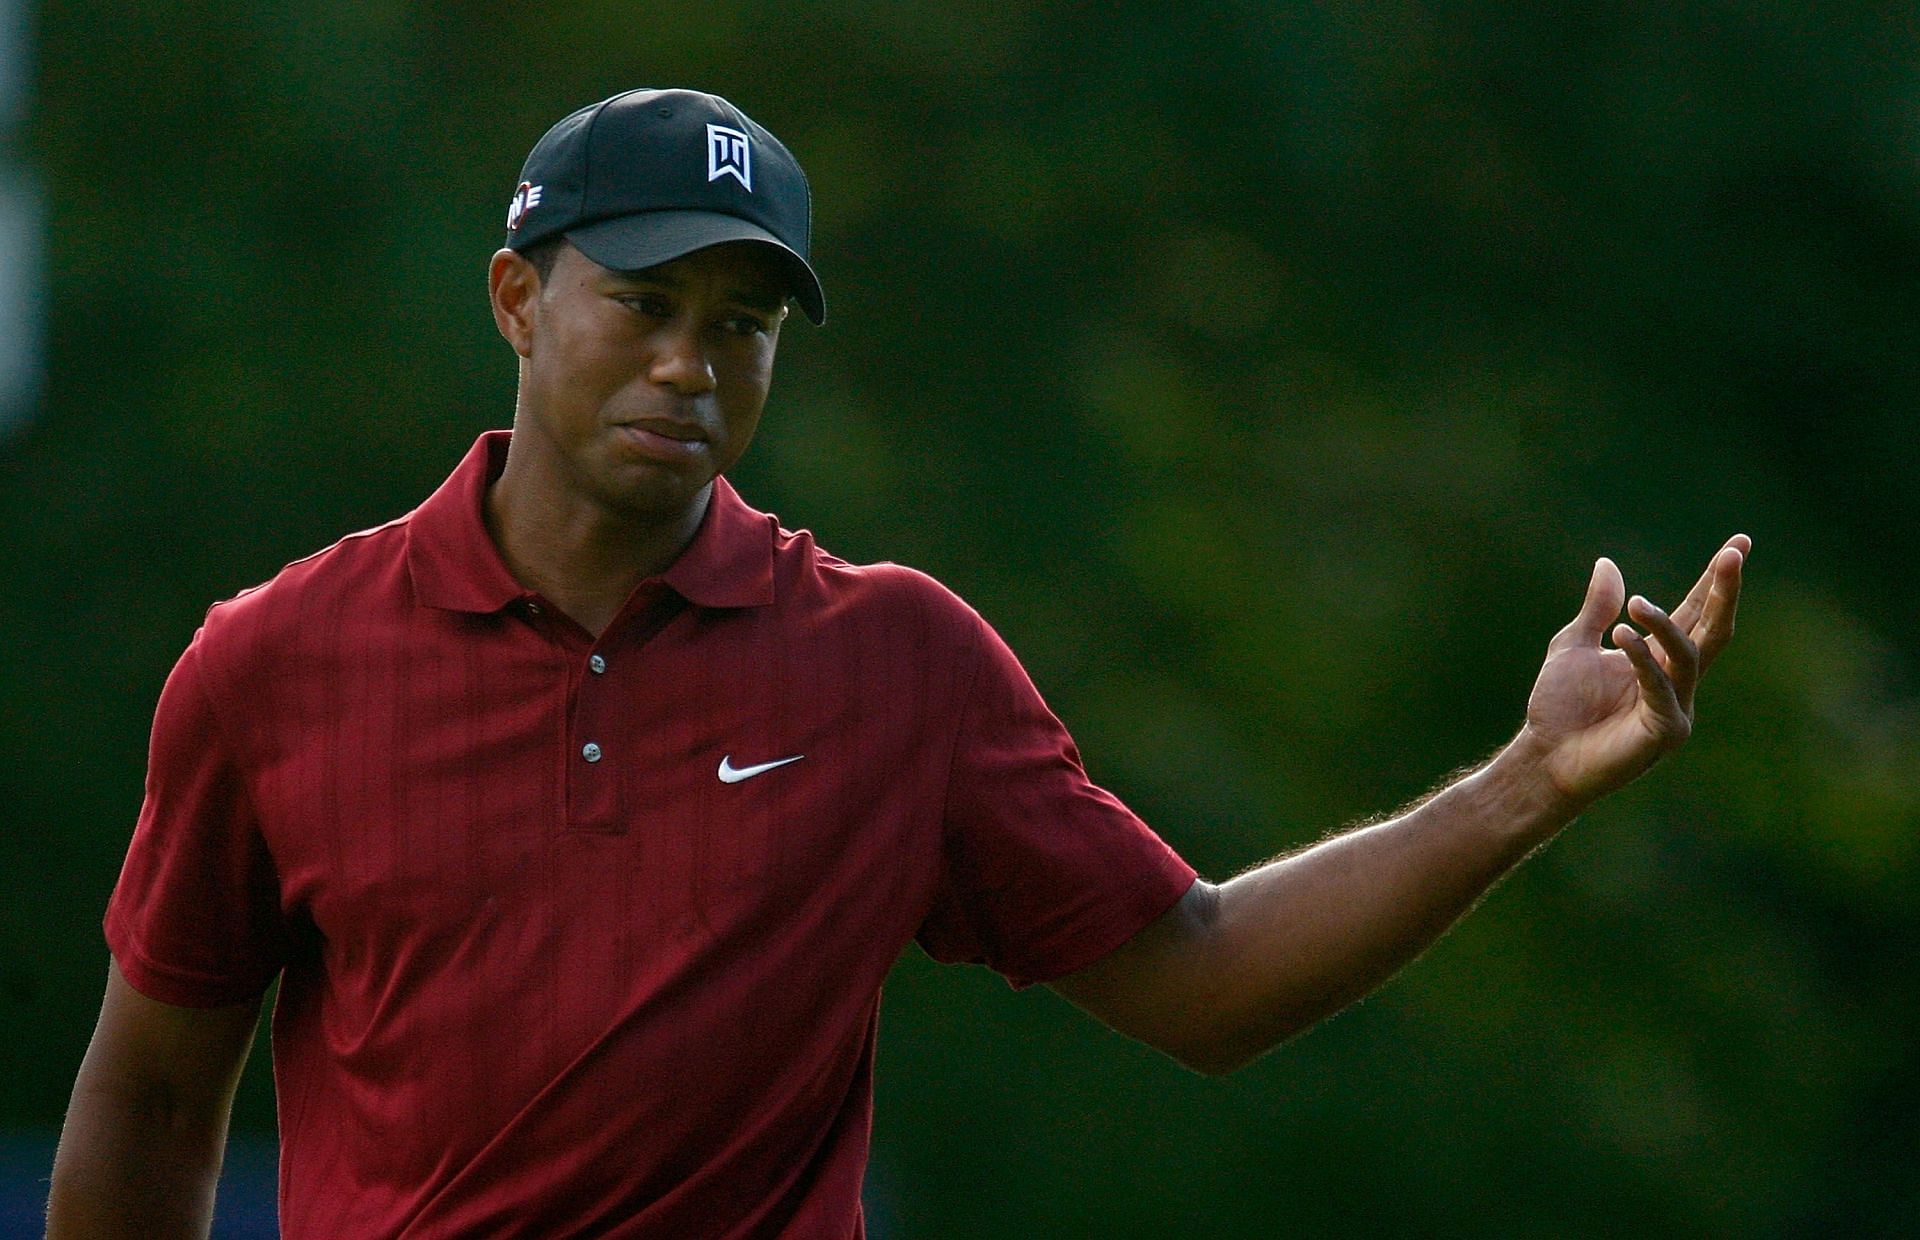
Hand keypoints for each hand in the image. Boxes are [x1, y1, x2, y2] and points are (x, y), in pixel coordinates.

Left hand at [1516, 535, 1748, 808]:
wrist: (1544, 758)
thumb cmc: (1560, 709)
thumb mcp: (1572, 646)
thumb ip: (1596, 610)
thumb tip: (1608, 564)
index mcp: (1660, 658)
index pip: (1695, 612)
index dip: (1715, 580)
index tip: (1739, 543)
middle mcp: (1677, 680)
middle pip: (1712, 629)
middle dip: (1724, 591)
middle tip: (1734, 554)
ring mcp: (1677, 706)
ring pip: (1688, 653)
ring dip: (1664, 624)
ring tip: (1637, 603)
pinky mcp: (1666, 731)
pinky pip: (1660, 686)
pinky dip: (1642, 658)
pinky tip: (1622, 633)